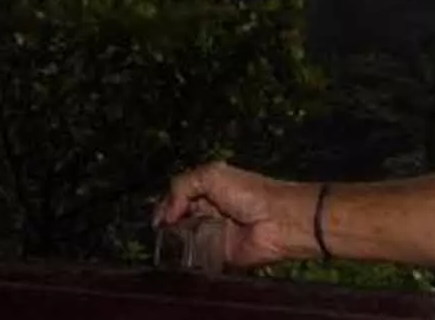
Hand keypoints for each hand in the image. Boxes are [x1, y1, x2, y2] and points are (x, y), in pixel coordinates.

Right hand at [153, 161, 312, 268]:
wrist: (277, 220)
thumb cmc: (248, 192)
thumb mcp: (211, 175)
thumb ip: (182, 187)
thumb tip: (166, 215)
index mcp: (209, 188)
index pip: (178, 195)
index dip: (165, 204)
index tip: (156, 217)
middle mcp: (209, 210)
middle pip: (178, 217)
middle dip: (166, 223)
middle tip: (157, 231)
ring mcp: (213, 234)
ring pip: (184, 238)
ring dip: (173, 242)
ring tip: (162, 246)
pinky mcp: (219, 255)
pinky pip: (197, 258)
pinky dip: (185, 259)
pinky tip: (175, 259)